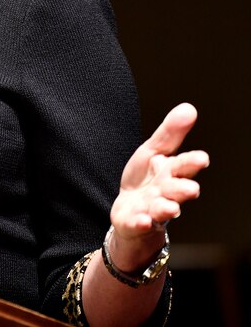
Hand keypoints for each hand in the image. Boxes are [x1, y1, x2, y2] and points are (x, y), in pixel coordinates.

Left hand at [108, 102, 209, 266]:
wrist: (130, 211)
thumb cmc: (146, 179)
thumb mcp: (154, 152)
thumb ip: (170, 133)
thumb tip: (189, 108)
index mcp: (170, 172)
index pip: (183, 166)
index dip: (191, 163)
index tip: (202, 158)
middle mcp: (165, 192)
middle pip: (176, 190)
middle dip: (183, 189)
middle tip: (191, 189)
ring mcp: (152, 209)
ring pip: (162, 209)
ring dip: (166, 208)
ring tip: (169, 207)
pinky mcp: (136, 222)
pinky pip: (139, 224)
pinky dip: (141, 222)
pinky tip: (142, 219)